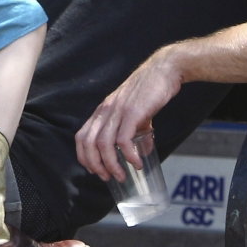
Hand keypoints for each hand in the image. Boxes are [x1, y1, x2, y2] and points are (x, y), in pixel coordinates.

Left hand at [75, 48, 182, 181]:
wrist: (165, 70)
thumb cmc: (151, 89)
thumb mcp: (136, 111)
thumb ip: (135, 131)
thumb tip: (140, 153)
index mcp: (104, 109)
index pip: (82, 135)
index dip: (84, 156)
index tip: (93, 169)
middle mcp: (106, 110)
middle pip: (88, 142)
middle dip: (95, 164)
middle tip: (107, 177)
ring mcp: (118, 110)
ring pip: (103, 144)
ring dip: (110, 164)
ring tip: (121, 175)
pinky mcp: (133, 112)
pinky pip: (123, 139)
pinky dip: (128, 155)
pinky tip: (136, 163)